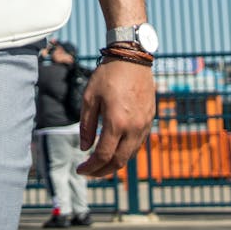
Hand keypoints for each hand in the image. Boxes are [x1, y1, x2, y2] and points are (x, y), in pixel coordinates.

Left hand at [76, 59, 154, 177]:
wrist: (132, 58)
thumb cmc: (108, 75)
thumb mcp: (89, 97)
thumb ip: (86, 125)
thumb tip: (85, 148)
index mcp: (116, 122)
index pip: (103, 156)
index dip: (91, 167)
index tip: (80, 169)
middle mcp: (133, 128)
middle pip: (119, 162)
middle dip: (102, 171)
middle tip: (89, 172)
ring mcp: (144, 125)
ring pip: (130, 155)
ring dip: (115, 163)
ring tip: (100, 163)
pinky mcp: (150, 120)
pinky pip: (138, 144)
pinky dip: (125, 152)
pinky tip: (115, 149)